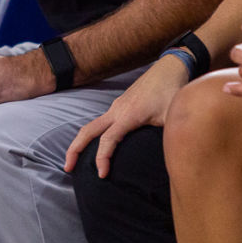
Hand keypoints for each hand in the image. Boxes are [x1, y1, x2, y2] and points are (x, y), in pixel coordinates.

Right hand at [64, 52, 189, 176]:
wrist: (169, 68)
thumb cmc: (172, 91)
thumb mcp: (174, 116)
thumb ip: (171, 137)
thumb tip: (174, 157)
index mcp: (129, 115)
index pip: (108, 140)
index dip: (102, 158)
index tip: (101, 174)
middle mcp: (117, 110)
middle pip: (87, 131)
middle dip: (75, 149)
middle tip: (68, 168)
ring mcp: (116, 107)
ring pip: (91, 125)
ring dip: (81, 142)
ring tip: (75, 161)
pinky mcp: (119, 105)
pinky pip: (100, 122)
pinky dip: (92, 135)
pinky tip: (96, 146)